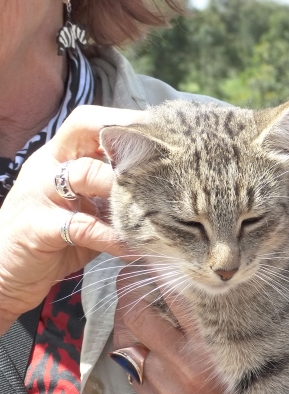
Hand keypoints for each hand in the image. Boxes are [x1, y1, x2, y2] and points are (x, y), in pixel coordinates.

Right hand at [0, 105, 145, 333]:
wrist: (4, 273)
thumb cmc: (53, 240)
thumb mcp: (85, 209)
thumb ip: (113, 194)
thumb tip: (166, 187)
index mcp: (59, 156)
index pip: (91, 121)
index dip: (127, 120)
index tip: (165, 131)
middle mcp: (47, 166)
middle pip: (87, 133)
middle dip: (130, 144)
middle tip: (168, 159)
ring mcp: (39, 194)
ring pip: (85, 174)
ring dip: (124, 188)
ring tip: (155, 206)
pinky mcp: (37, 227)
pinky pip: (82, 226)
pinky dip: (112, 237)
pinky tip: (135, 248)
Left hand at [112, 267, 288, 393]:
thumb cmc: (271, 376)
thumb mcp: (269, 333)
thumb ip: (245, 299)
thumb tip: (225, 263)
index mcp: (215, 342)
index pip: (173, 291)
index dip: (156, 268)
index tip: (153, 256)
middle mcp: (187, 366)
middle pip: (137, 313)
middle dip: (128, 288)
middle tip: (131, 274)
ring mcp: (168, 390)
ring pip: (126, 340)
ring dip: (125, 317)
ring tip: (132, 303)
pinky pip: (129, 368)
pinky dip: (131, 348)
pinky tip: (140, 338)